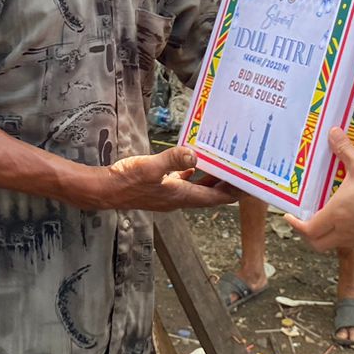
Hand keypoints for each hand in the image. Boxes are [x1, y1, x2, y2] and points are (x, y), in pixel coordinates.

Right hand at [96, 146, 240, 211]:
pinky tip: (194, 163)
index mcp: (180, 196)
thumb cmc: (126, 180)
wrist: (104, 190)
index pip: (214, 198)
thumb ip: (172, 160)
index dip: (232, 193)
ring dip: (211, 180)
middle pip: (209, 195)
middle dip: (226, 186)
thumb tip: (194, 154)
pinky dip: (193, 174)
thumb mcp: (150, 167)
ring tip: (223, 166)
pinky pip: (183, 182)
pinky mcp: (159, 188)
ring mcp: (168, 194)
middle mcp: (178, 199)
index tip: (248, 185)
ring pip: (197, 189)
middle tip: (241, 172)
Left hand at [289, 129, 353, 250]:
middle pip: (317, 243)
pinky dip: (341, 234)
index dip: (295, 224)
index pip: (308, 229)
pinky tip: (346, 219)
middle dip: (307, 234)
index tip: (290, 216)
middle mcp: (344, 230)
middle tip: (304, 220)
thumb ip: (344, 149)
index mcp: (336, 214)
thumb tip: (333, 132)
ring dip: (324, 235)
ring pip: (333, 244)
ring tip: (323, 217)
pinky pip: (349, 241)